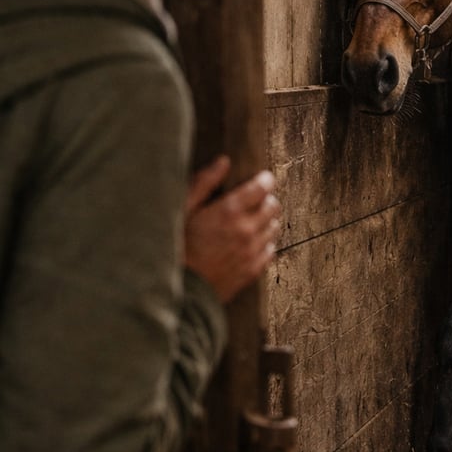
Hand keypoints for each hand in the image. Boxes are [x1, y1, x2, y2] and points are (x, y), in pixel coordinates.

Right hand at [184, 155, 281, 302]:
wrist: (180, 289)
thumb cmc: (176, 246)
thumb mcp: (183, 209)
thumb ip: (204, 183)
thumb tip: (223, 162)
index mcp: (229, 211)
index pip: (262, 187)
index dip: (265, 180)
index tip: (263, 179)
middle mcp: (246, 230)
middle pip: (274, 206)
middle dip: (267, 199)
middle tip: (255, 200)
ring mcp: (252, 252)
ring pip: (275, 227)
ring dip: (267, 220)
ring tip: (251, 221)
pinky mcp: (253, 269)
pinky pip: (271, 250)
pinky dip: (265, 242)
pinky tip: (250, 242)